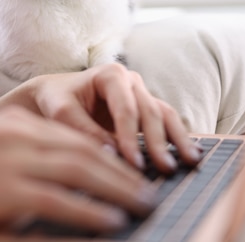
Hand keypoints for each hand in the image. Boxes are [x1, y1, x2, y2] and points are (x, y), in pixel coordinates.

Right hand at [0, 107, 156, 233]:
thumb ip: (24, 157)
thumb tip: (60, 178)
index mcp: (16, 122)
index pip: (74, 135)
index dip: (107, 154)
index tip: (129, 170)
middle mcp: (19, 133)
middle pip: (86, 150)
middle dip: (123, 171)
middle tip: (149, 189)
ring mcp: (12, 158)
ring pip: (81, 170)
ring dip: (119, 189)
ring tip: (144, 203)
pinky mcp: (4, 188)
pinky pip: (60, 199)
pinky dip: (90, 210)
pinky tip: (111, 220)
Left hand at [26, 63, 201, 173]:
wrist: (53, 96)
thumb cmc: (55, 100)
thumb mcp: (61, 112)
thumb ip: (85, 130)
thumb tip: (113, 154)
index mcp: (110, 74)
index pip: (125, 108)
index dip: (131, 137)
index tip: (133, 163)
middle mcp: (131, 81)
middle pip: (150, 112)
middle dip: (158, 142)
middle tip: (166, 169)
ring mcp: (141, 94)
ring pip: (165, 116)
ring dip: (178, 140)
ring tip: (191, 163)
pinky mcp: (145, 110)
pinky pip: (166, 123)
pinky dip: (176, 140)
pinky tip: (189, 157)